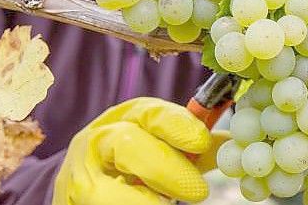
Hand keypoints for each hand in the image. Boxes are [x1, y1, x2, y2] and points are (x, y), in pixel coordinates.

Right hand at [53, 97, 214, 204]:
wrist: (87, 187)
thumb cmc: (134, 163)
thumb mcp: (162, 148)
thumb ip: (195, 148)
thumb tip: (236, 145)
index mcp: (125, 117)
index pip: (150, 112)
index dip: (177, 124)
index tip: (201, 140)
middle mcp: (97, 140)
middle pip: (128, 144)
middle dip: (165, 166)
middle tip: (198, 190)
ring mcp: (78, 174)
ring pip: (105, 187)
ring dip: (142, 200)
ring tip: (166, 204)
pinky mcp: (71, 200)